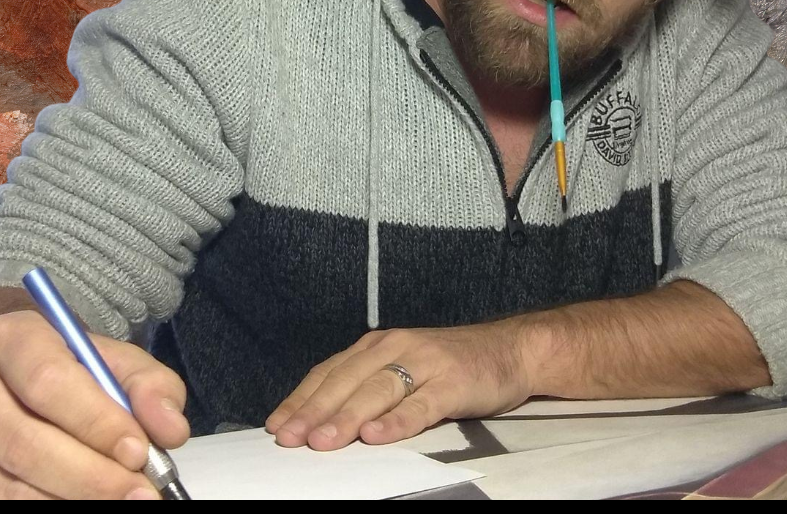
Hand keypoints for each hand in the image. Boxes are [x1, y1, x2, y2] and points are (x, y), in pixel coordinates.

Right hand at [0, 310, 189, 498]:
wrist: (12, 368)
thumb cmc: (73, 365)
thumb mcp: (117, 359)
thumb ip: (150, 388)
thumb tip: (170, 430)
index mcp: (12, 338)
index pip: (50, 383)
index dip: (96, 423)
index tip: (139, 453)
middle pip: (22, 442)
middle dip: (88, 477)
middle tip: (138, 493)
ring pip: (3, 485)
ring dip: (66, 501)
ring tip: (116, 501)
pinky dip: (36, 510)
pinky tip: (75, 505)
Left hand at [264, 321, 536, 449]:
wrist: (509, 349)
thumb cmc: (448, 366)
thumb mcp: (401, 369)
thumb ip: (366, 388)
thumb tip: (319, 421)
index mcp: (376, 345)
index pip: (329, 372)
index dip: (300, 399)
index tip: (276, 427)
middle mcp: (395, 347)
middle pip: (347, 381)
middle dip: (314, 411)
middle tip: (289, 439)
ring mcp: (424, 364)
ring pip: (378, 391)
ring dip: (347, 417)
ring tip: (322, 441)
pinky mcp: (452, 382)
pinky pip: (420, 405)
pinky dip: (397, 421)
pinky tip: (377, 436)